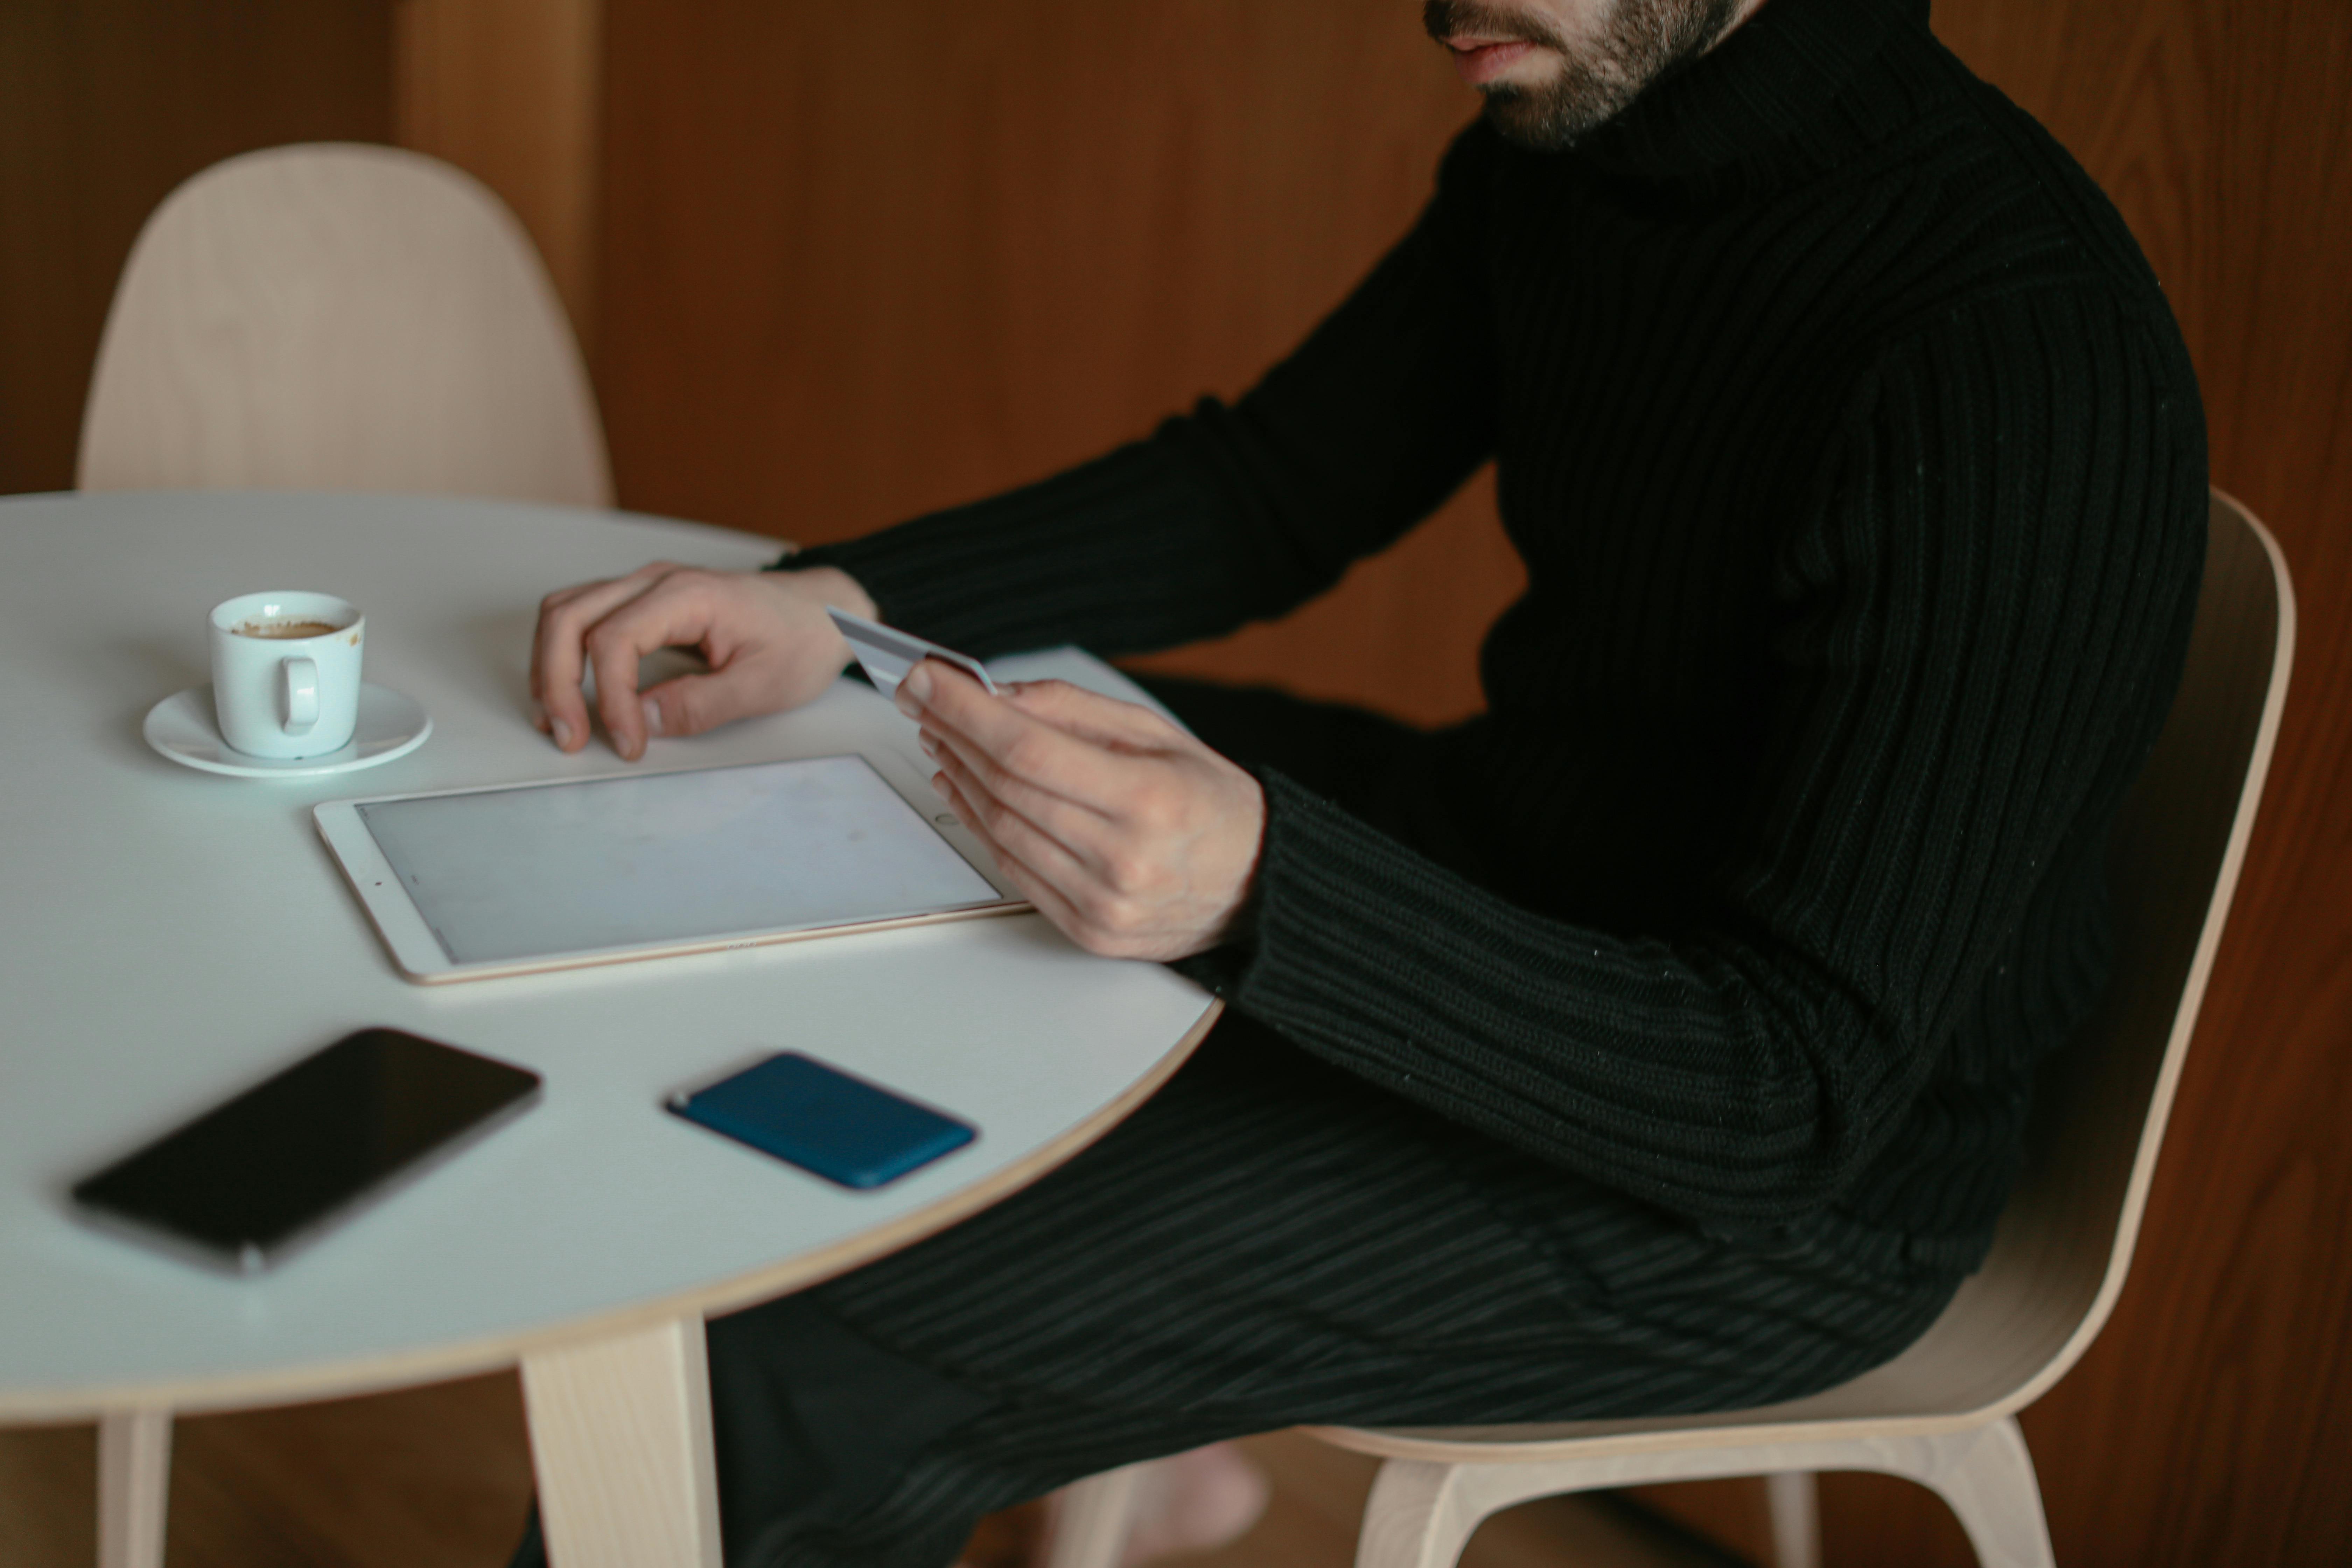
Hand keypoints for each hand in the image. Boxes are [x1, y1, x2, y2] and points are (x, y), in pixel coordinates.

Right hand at [529, 562, 874, 758]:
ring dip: (551, 666)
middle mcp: (657, 581)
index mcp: (689, 594)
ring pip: (565, 613)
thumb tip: (642, 722)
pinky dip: (564, 655)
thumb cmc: (802, 639)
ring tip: (559, 720)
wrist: (824, 613)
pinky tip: (571, 694)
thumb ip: (702, 705)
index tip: (627, 743)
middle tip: (569, 736)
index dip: (610, 698)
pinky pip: (583, 617)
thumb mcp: (764, 684)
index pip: (615, 640)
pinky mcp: (643, 602)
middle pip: (570, 618)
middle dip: (557, 682)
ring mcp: (646, 587)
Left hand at [903, 664, 1264, 960]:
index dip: (966, 711)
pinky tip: (966, 787)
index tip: (926, 679)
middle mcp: (1124, 859)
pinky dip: (981, 824)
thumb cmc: (1212, 803)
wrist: (1257, 885)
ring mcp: (1103, 904)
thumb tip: (996, 695)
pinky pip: (1014, 870)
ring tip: (938, 737)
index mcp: (1150, 800)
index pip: (1028, 750)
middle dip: (952, 735)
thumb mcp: (1159, 734)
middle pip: (1006, 788)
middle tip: (921, 700)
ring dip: (959, 778)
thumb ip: (1074, 711)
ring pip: (1001, 830)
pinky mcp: (1088, 932)